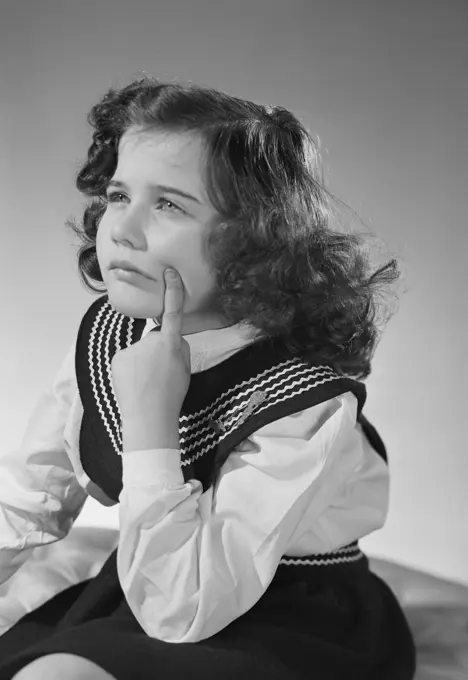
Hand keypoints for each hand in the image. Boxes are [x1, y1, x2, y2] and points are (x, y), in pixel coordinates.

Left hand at [111, 268, 190, 425]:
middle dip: (159, 351)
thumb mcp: (185, 370)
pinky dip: (131, 367)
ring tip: (148, 383)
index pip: (173, 313)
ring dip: (144, 361)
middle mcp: (149, 342)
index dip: (173, 292)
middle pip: (156, 339)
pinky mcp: (118, 357)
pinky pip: (128, 357)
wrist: (147, 419)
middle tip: (162, 374)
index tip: (169, 272)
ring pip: (141, 350)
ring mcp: (131, 349)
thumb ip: (179, 349)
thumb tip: (171, 340)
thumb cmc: (171, 396)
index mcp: (170, 345)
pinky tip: (135, 383)